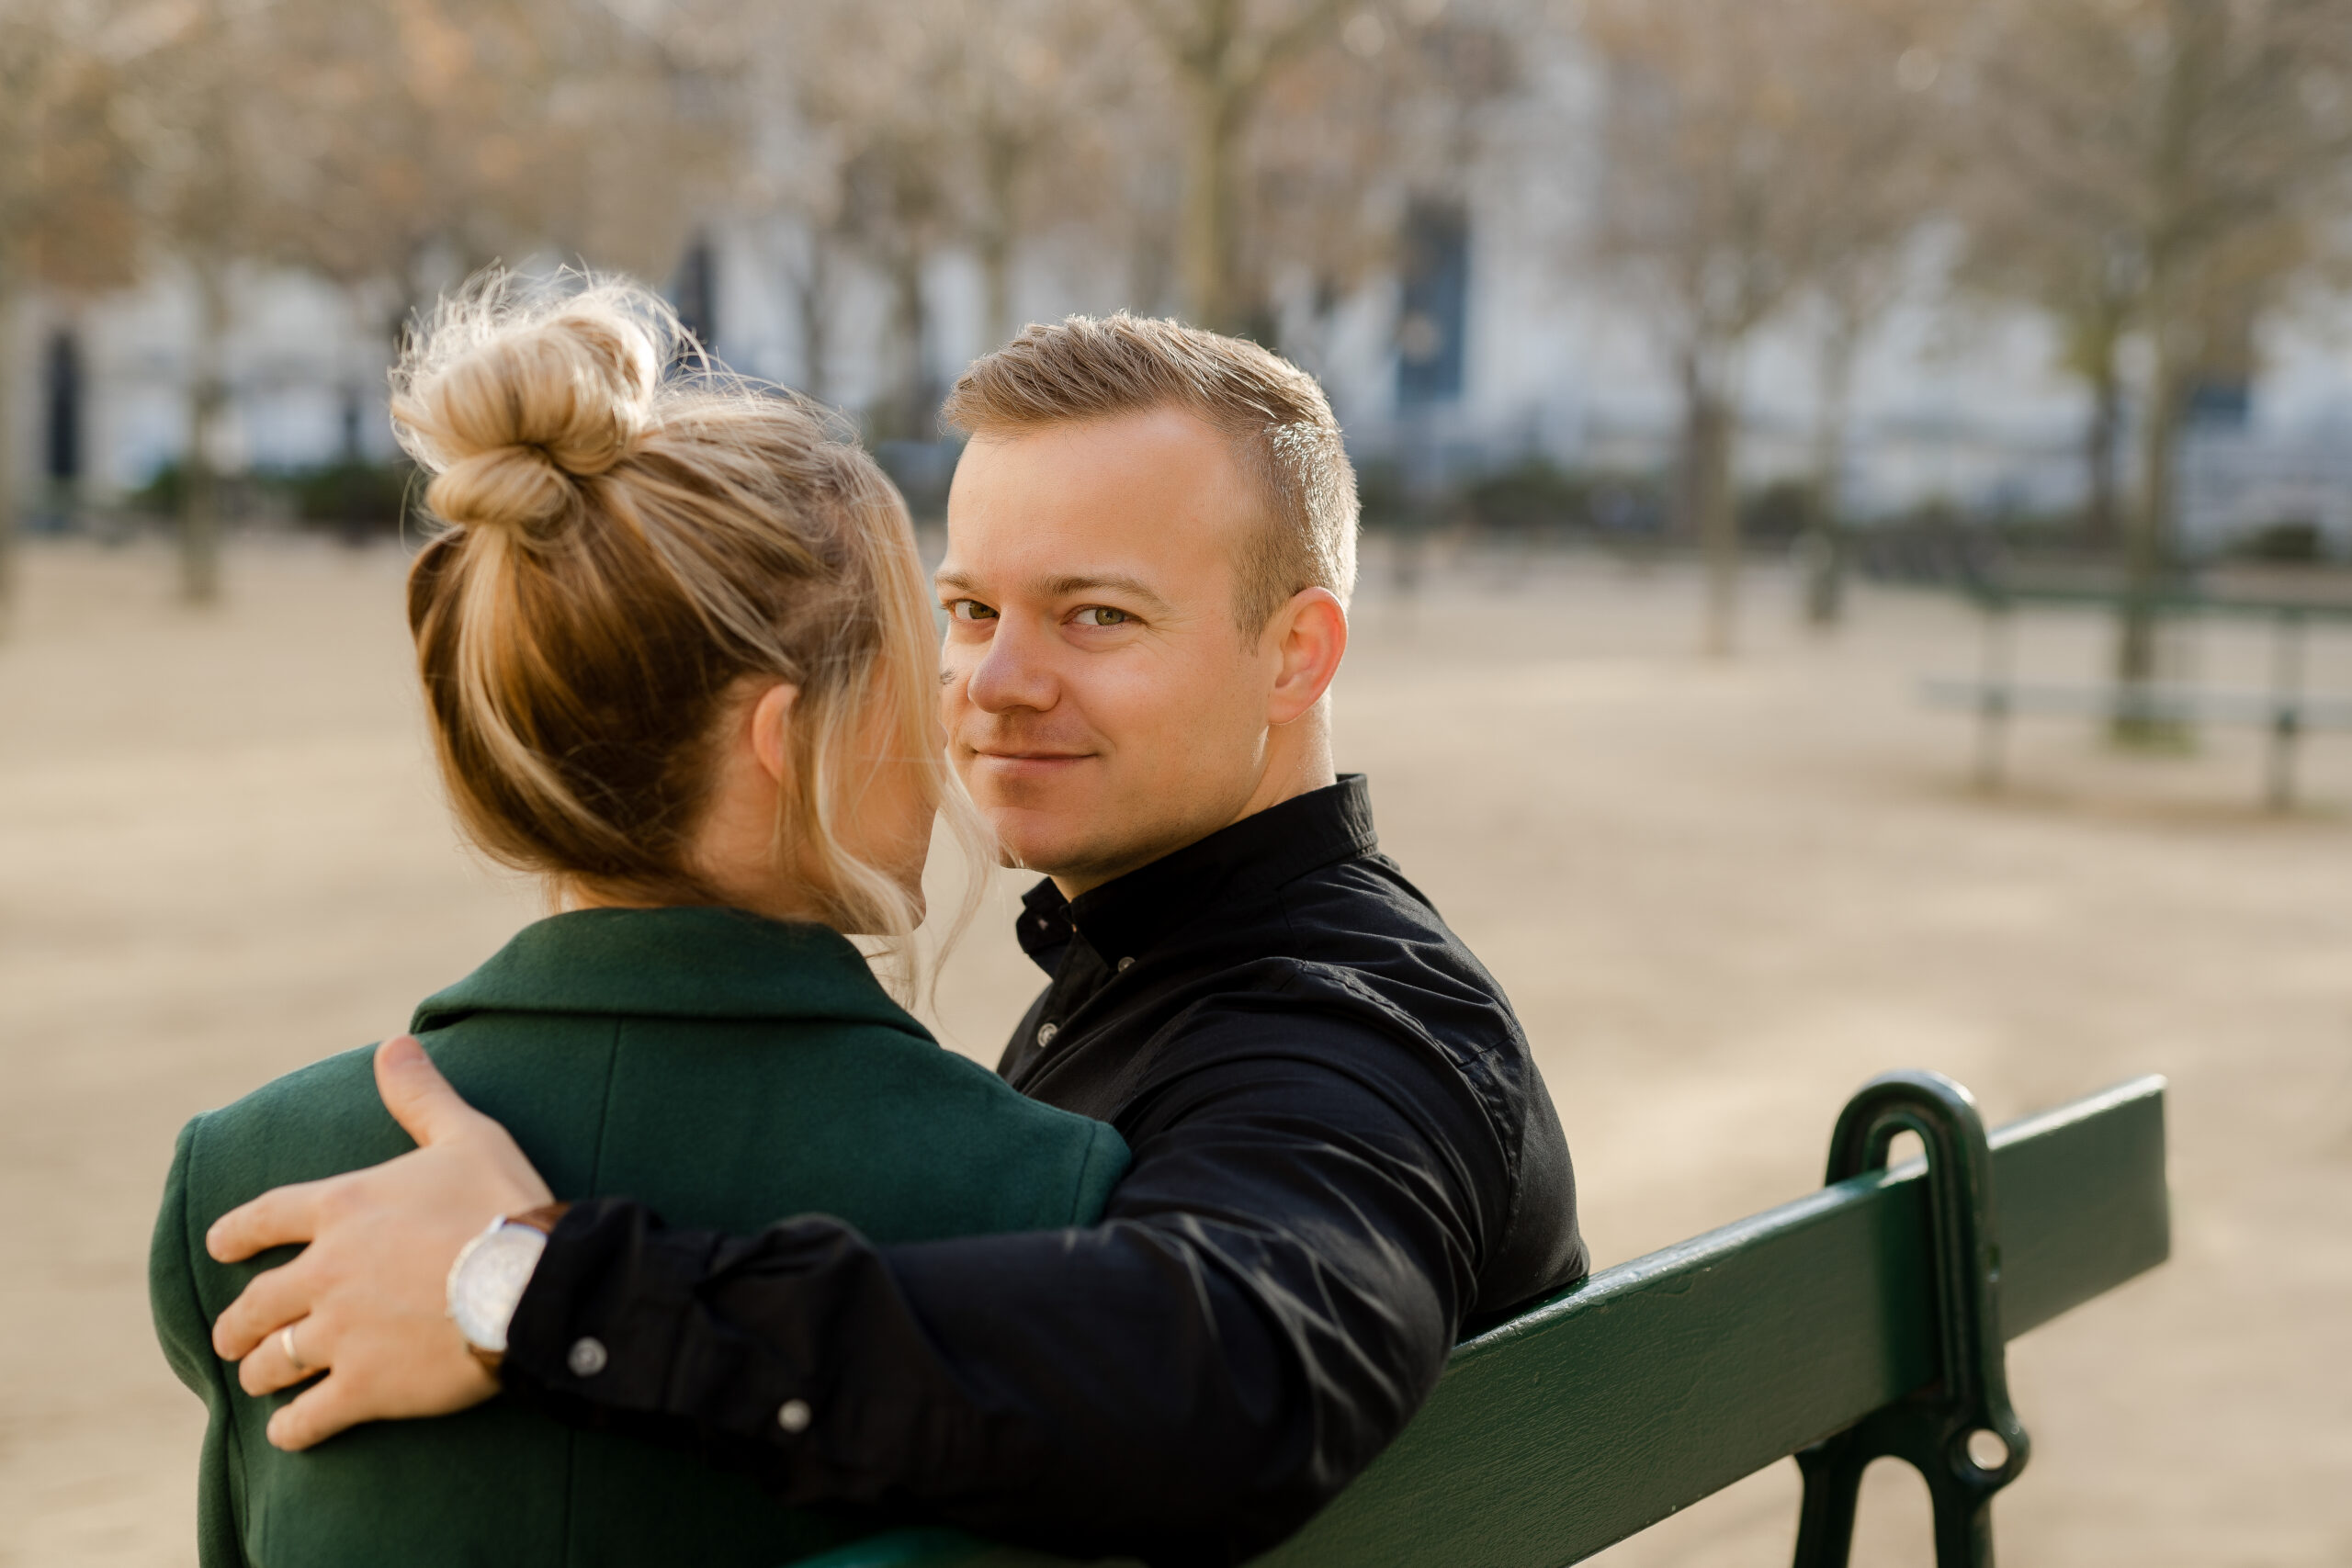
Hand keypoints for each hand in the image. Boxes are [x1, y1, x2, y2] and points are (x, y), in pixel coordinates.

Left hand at [206, 1035, 555, 1450]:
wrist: (534, 1285)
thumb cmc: (503, 1204)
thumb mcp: (466, 1135)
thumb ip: (421, 1096)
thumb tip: (396, 1044)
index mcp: (343, 1209)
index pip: (264, 1219)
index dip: (235, 1233)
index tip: (217, 1246)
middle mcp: (326, 1273)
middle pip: (257, 1302)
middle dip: (238, 1322)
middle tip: (231, 1334)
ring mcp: (340, 1333)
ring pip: (275, 1360)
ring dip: (262, 1370)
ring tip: (260, 1378)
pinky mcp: (364, 1386)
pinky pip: (308, 1418)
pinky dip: (294, 1428)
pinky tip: (291, 1431)